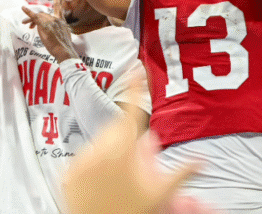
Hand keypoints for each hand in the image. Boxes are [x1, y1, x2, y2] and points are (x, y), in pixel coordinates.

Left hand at [21, 6, 78, 62]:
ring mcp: (51, 21)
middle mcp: (57, 19)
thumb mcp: (64, 36)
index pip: (59, 7)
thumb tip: (54, 31)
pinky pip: (34, 17)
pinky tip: (23, 8)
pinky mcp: (44, 25)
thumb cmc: (64, 47)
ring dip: (30, 19)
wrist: (64, 51)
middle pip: (43, 14)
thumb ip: (59, 30)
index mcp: (62, 21)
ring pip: (38, 16)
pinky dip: (28, 12)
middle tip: (28, 25)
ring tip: (24, 24)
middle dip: (34, 18)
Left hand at [61, 76, 213, 213]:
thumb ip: (180, 171)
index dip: (134, 88)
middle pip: (114, 129)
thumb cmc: (133, 210)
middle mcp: (99, 150)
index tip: (135, 69)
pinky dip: (91, 164)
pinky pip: (81, 159)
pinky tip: (100, 182)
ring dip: (108, 150)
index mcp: (123, 149)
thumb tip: (201, 159)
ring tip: (117, 177)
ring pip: (97, 143)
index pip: (129, 111)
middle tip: (132, 155)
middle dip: (124, 135)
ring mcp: (81, 160)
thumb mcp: (161, 192)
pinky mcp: (67, 171)